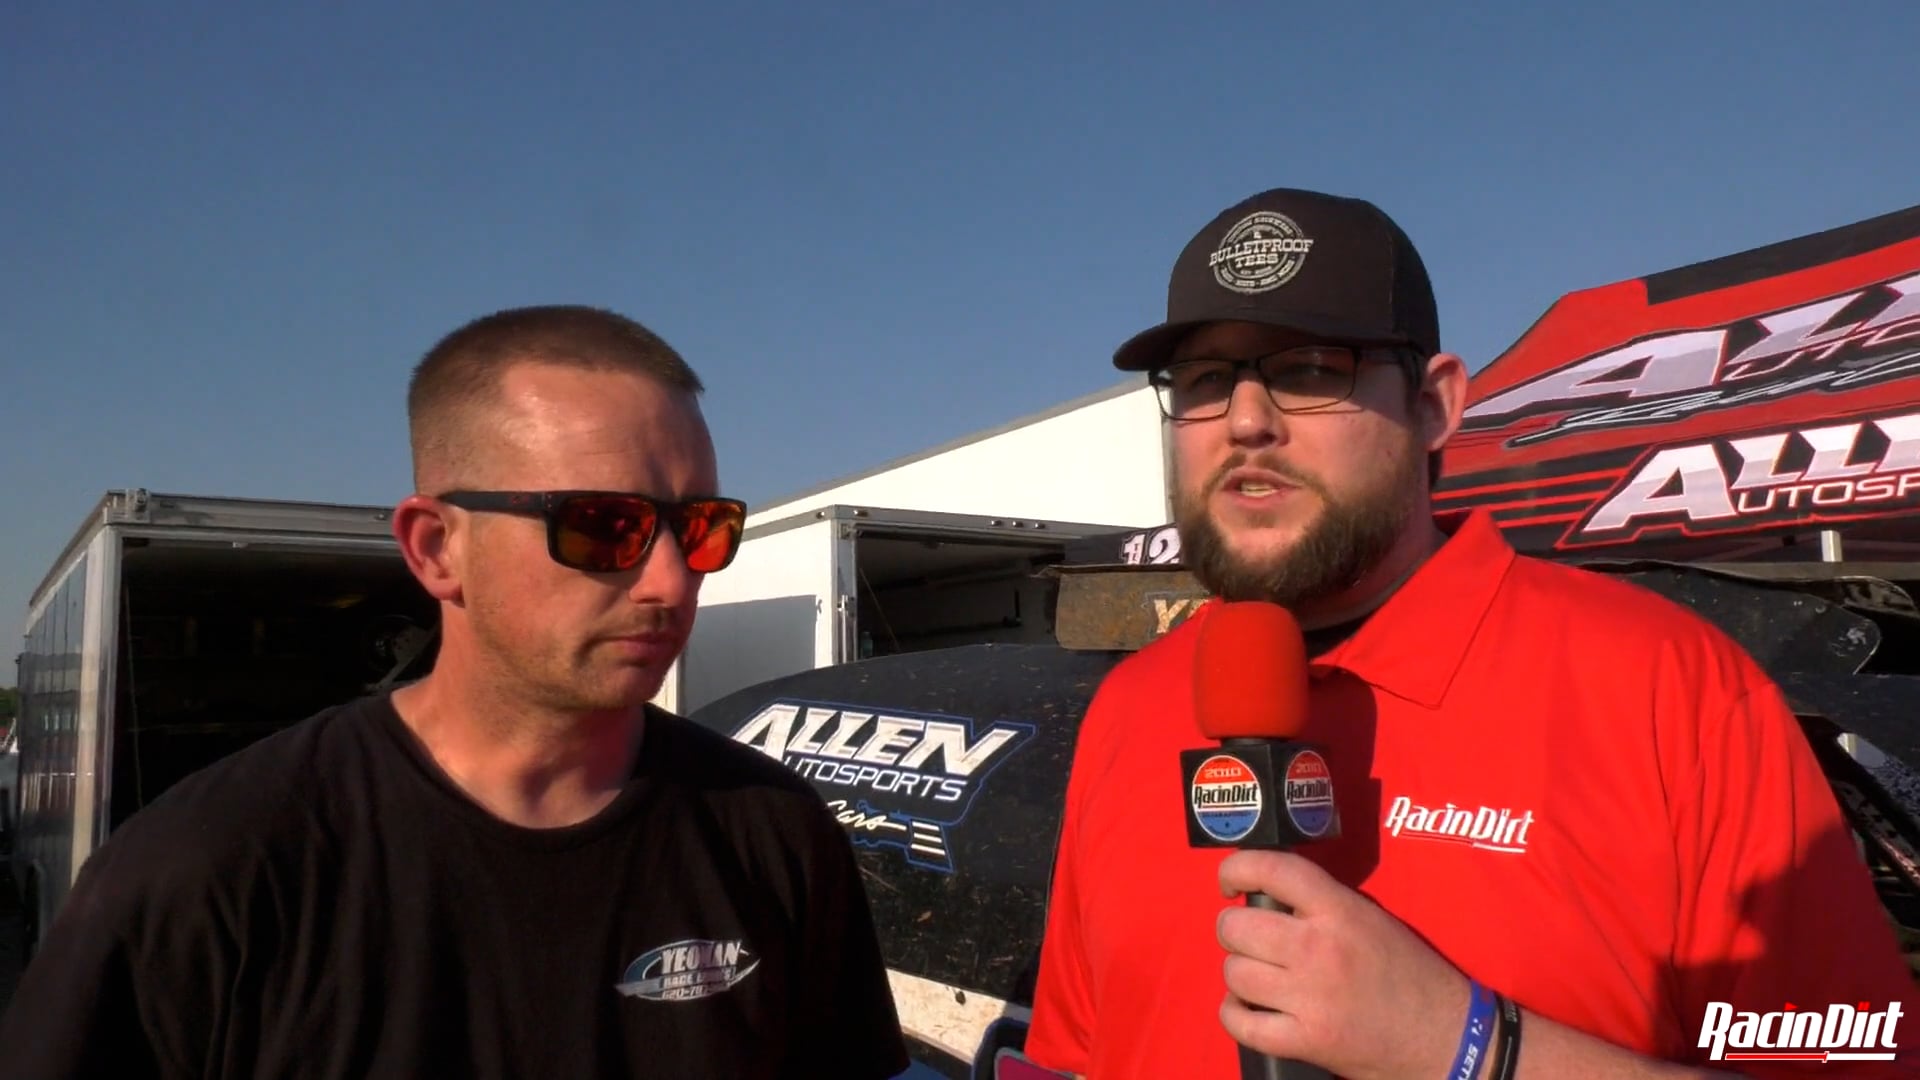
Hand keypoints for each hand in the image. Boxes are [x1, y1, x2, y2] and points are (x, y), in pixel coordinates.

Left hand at [1216, 850, 1478, 1079]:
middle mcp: (1319, 949)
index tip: (1228, 881)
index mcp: (1340, 911)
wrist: (1445, 1037)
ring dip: (1240, 974)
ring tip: (1260, 977)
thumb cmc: (1409, 973)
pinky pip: (1239, 1022)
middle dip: (1234, 931)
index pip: (1273, 870)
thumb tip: (1265, 893)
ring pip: (1234, 973)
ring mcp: (1309, 998)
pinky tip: (1251, 1009)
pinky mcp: (1305, 1040)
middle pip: (1236, 927)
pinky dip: (1236, 1014)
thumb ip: (1321, 903)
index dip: (1237, 868)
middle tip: (1250, 939)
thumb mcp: (1370, 918)